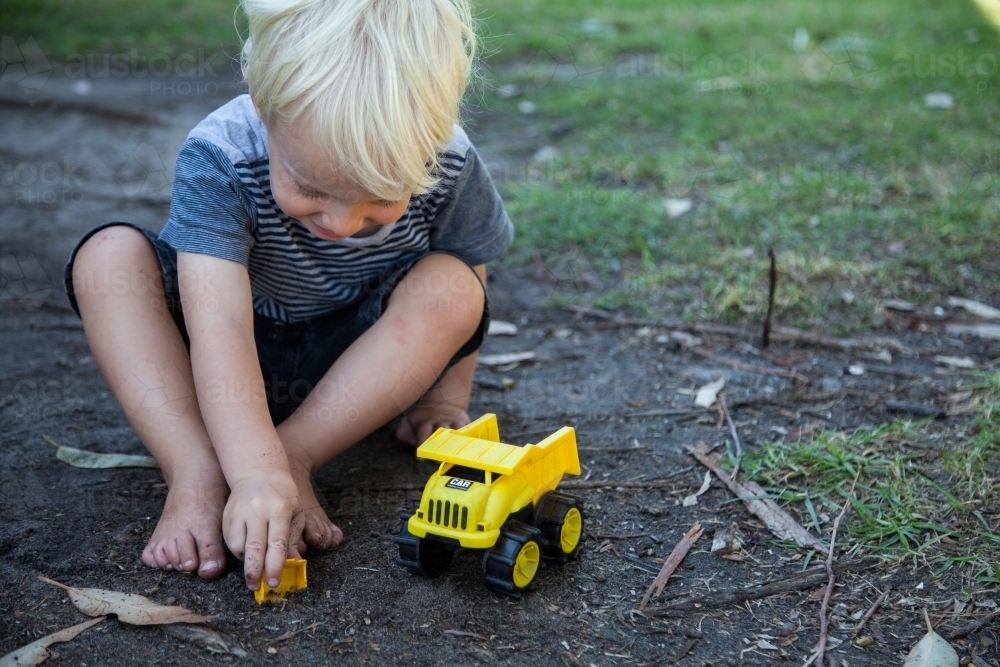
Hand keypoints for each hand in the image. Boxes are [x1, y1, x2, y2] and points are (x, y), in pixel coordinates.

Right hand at [222, 467, 304, 589]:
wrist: (258, 471)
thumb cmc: (283, 494)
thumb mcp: (296, 511)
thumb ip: (294, 537)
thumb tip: (294, 562)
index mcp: (280, 510)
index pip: (277, 542)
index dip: (275, 564)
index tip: (275, 582)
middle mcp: (258, 511)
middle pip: (254, 546)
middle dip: (254, 570)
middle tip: (255, 587)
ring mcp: (240, 512)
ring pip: (237, 545)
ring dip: (244, 560)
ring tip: (253, 565)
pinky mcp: (227, 515)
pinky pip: (229, 539)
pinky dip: (236, 550)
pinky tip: (245, 551)